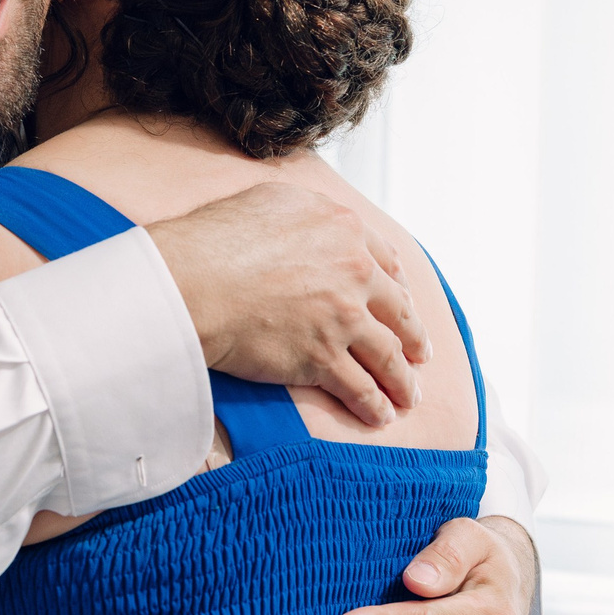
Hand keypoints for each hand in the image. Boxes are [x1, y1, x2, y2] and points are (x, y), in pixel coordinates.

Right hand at [145, 181, 428, 426]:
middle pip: (397, 311)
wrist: (193, 281)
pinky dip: (374, 404)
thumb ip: (308, 211)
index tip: (402, 301)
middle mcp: (354, 272)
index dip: (398, 287)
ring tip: (409, 395)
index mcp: (345, 230)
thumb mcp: (273, 200)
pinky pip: (359, 387)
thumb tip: (315, 220)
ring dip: (402, 379)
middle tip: (420, 353)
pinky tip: (380, 414)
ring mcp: (343, 318)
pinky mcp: (324, 358)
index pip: (386, 263)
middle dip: (412, 337)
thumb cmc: (217, 238)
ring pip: (387, 355)